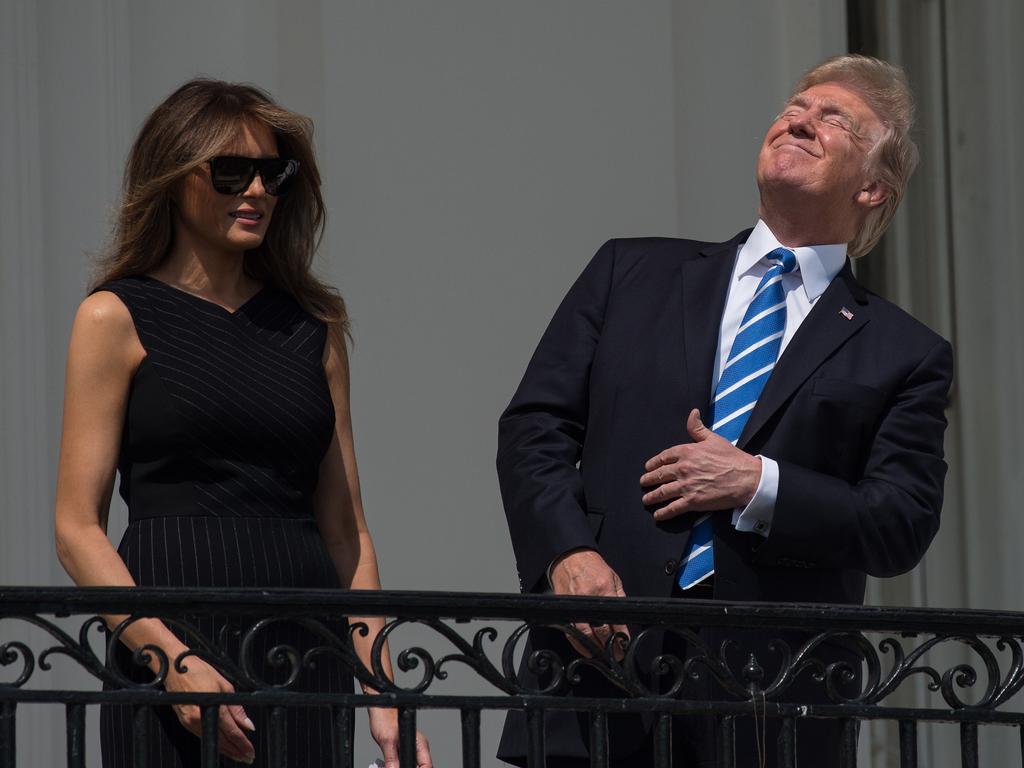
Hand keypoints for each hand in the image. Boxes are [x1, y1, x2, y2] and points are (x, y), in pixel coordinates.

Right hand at [164, 655, 255, 763]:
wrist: (173, 667)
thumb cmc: (198, 670)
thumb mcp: (224, 684)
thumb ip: (236, 708)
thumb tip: (247, 725)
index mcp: (212, 707)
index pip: (232, 732)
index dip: (243, 744)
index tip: (251, 751)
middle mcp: (198, 719)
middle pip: (222, 741)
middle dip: (236, 751)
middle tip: (248, 757)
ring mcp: (189, 722)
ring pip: (212, 740)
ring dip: (226, 750)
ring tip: (238, 755)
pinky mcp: (185, 722)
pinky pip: (202, 736)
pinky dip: (214, 742)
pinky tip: (221, 746)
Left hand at [369, 707, 431, 767]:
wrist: (379, 709)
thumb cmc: (385, 717)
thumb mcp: (387, 740)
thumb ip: (391, 758)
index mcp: (420, 744)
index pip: (426, 766)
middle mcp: (418, 747)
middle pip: (420, 767)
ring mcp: (411, 749)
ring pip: (410, 765)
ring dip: (401, 767)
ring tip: (390, 766)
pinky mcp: (402, 750)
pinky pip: (403, 763)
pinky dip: (396, 766)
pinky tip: (389, 766)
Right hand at [549, 549, 629, 658]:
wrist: (571, 557)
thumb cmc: (592, 566)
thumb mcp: (613, 577)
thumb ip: (619, 597)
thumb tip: (625, 618)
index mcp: (605, 590)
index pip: (616, 621)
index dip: (622, 636)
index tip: (625, 644)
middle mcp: (590, 599)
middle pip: (601, 631)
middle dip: (610, 646)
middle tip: (616, 654)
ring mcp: (575, 604)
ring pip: (585, 634)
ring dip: (594, 648)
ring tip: (602, 656)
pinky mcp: (565, 607)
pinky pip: (571, 630)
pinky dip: (577, 642)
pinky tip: (585, 648)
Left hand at [640, 409, 761, 520]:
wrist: (746, 478)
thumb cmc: (732, 458)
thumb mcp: (713, 438)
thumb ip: (698, 428)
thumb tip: (692, 413)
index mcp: (686, 452)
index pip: (663, 457)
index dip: (653, 463)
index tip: (648, 467)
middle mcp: (682, 468)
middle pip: (659, 475)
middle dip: (648, 480)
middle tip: (643, 483)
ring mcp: (686, 486)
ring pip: (662, 492)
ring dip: (651, 497)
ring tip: (646, 499)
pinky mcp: (693, 501)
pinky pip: (672, 508)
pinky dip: (663, 512)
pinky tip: (657, 515)